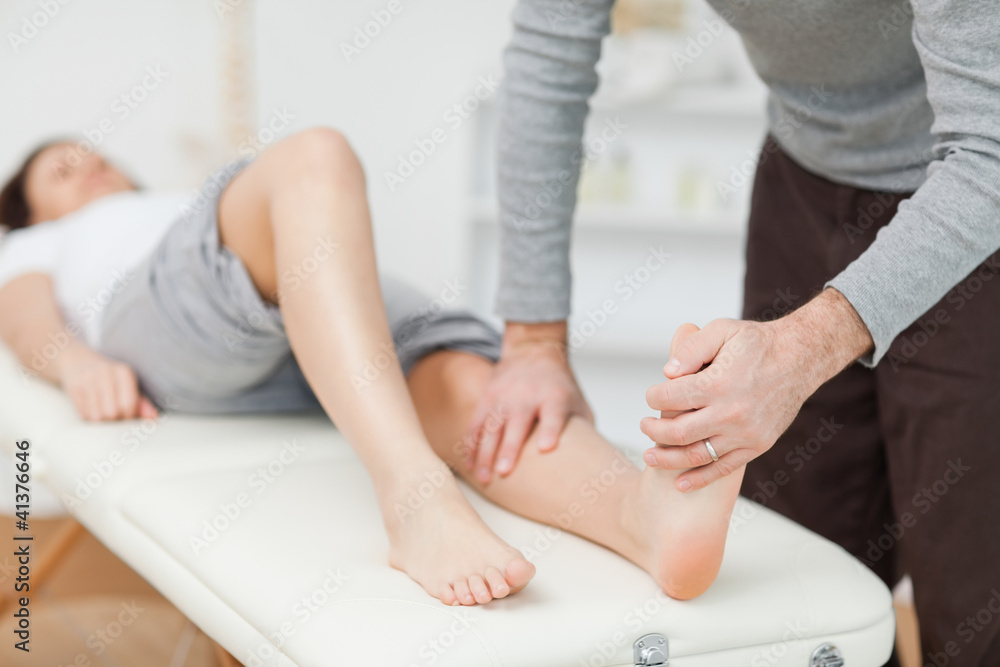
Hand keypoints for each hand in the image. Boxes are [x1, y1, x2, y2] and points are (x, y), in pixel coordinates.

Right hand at [57, 346, 158, 421]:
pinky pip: (83, 414)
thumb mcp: (126, 385)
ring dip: (100, 419)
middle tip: (113, 413)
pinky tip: (90, 406)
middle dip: (114, 419)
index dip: (128, 415)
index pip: (129, 404)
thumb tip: (153, 417)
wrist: (76, 360)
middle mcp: (106, 373)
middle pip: (112, 412)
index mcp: (124, 372)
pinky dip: (88, 416)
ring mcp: (88, 379)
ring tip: (101, 409)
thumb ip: (141, 402)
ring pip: (97, 416)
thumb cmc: (108, 378)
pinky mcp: (74, 387)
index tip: (126, 415)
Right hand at [465, 321, 592, 483]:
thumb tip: (590, 467)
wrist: (534, 349)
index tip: (545, 448)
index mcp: (554, 397)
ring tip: (483, 478)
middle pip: (517, 424)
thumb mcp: (578, 402)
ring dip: (485, 454)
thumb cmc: (560, 384)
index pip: (552, 415)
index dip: (549, 431)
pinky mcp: (488, 397)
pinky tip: (469, 463)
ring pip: (491, 427)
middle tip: (503, 473)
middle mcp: (527, 396)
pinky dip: (471, 444)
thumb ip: (581, 430)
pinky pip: (476, 424)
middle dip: (509, 449)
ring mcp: (504, 396)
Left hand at [640, 288, 872, 491]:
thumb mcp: (722, 330)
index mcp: (718, 383)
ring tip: (649, 456)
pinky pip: (723, 468)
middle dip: (653, 431)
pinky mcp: (757, 446)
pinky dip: (699, 478)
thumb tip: (667, 372)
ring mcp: (745, 433)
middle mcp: (731, 412)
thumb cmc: (757, 344)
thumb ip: (690, 348)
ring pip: (696, 455)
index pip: (670, 398)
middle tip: (644, 426)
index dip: (653, 397)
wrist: (800, 359)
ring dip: (667, 459)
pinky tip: (680, 482)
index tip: (651, 396)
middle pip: (677, 433)